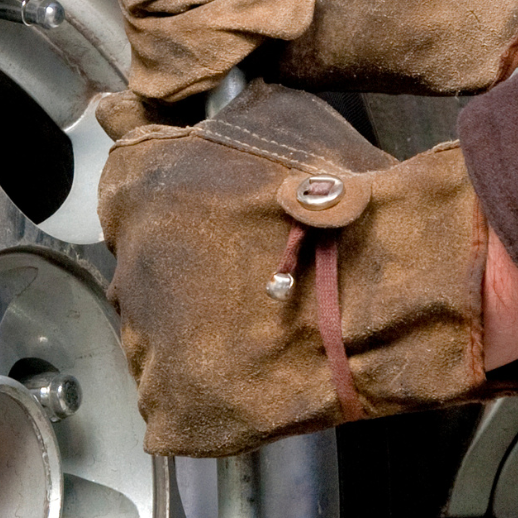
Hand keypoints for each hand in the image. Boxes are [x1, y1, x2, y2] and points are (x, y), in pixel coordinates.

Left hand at [95, 85, 517, 454]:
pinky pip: (171, 403)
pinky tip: (251, 375)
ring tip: (256, 330)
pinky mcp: (172, 404)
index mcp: (140, 190)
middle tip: (246, 278)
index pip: (126, 199)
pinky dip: (203, 396)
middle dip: (181, 277)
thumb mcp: (276, 116)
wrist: (391, 285)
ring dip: (189, 336)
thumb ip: (207, 122)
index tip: (207, 221)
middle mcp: (128, 265)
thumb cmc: (346, 199)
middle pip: (139, 274)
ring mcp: (146, 340)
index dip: (174, 211)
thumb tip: (155, 114)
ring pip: (152, 339)